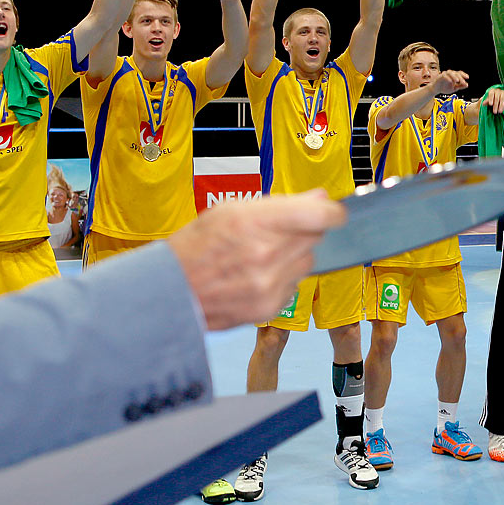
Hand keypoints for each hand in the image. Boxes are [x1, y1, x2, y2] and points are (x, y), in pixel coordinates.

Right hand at [169, 189, 346, 330]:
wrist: (169, 291)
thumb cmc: (195, 247)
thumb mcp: (230, 210)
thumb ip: (281, 203)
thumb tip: (320, 197)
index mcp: (255, 223)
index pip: (320, 215)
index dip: (333, 211)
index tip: (333, 211)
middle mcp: (266, 255)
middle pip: (316, 237)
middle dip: (305, 231)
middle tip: (280, 231)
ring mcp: (269, 284)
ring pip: (307, 261)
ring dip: (293, 256)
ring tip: (260, 255)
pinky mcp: (270, 307)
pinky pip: (295, 285)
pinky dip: (283, 278)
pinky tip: (256, 276)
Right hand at [432, 70, 469, 95]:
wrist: (436, 90)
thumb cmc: (445, 88)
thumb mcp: (454, 88)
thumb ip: (460, 86)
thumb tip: (467, 85)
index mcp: (454, 76)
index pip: (459, 73)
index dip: (464, 74)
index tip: (468, 77)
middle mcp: (450, 74)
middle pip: (456, 73)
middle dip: (460, 78)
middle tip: (463, 83)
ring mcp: (444, 74)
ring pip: (450, 72)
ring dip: (454, 76)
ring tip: (457, 81)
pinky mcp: (440, 76)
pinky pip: (444, 76)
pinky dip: (448, 78)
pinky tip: (451, 81)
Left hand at [482, 86, 503, 113]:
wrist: (497, 97)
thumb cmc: (491, 99)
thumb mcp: (488, 100)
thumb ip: (486, 101)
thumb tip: (483, 103)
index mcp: (492, 91)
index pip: (491, 94)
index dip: (490, 99)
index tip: (490, 104)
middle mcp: (498, 91)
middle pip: (496, 98)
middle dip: (496, 105)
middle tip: (494, 112)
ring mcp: (503, 92)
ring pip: (502, 99)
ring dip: (501, 106)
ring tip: (500, 112)